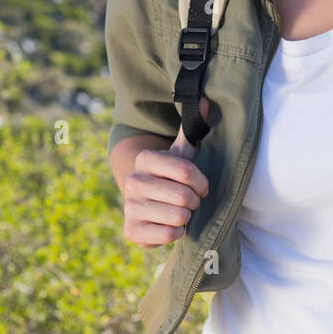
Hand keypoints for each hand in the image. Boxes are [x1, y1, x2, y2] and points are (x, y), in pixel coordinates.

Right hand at [121, 95, 209, 248]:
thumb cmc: (172, 177)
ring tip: (180, 211)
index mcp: (145, 159)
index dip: (201, 182)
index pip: (186, 170)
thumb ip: (192, 128)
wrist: (150, 205)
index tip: (202, 186)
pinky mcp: (131, 231)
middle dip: (194, 201)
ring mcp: (129, 207)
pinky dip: (176, 233)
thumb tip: (202, 98)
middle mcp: (133, 181)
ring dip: (186, 217)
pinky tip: (169, 225)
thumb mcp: (182, 153)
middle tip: (190, 200)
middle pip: (184, 196)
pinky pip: (169, 235)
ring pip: (178, 217)